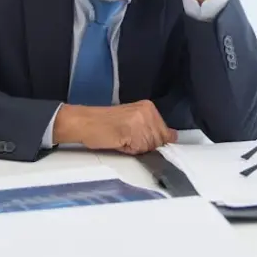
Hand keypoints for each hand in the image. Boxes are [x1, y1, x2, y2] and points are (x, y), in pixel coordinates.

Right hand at [53, 101, 177, 154]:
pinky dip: (131, 150)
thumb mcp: (133, 122)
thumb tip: (172, 138)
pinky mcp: (133, 129)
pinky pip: (140, 148)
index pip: (166, 133)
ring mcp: (141, 119)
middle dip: (145, 145)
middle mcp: (148, 111)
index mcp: (149, 107)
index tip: (139, 139)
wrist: (85, 122)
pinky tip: (120, 141)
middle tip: (126, 138)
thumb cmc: (104, 125)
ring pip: (151, 146)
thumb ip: (152, 129)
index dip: (154, 142)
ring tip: (122, 139)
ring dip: (138, 148)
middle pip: (160, 141)